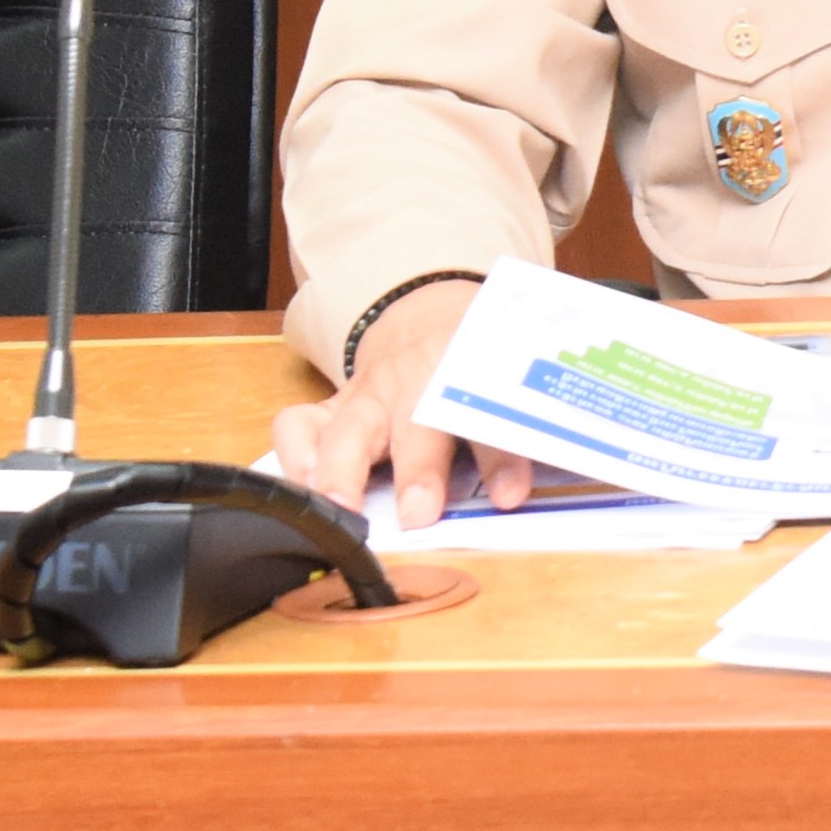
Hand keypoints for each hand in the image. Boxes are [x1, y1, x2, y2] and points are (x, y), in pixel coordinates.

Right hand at [263, 280, 533, 523]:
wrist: (429, 317)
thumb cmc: (477, 360)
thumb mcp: (513, 380)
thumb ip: (527, 432)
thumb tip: (535, 490)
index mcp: (471, 367)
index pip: (489, 413)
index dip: (500, 454)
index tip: (511, 494)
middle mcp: (414, 380)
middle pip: (414, 419)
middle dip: (417, 467)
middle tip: (420, 513)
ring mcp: (368, 395)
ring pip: (347, 428)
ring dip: (341, 474)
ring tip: (342, 513)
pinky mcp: (331, 408)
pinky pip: (297, 425)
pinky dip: (295, 456)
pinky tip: (307, 488)